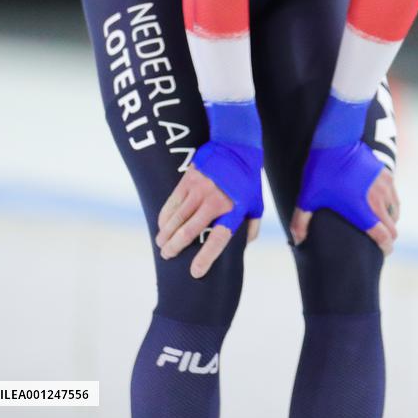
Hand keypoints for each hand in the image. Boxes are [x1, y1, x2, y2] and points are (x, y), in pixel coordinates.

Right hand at [156, 139, 262, 278]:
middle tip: (167, 256)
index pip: (218, 238)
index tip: (195, 272)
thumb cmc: (247, 178)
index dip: (206, 257)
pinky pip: (172, 202)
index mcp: (233, 209)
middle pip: (189, 231)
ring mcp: (199, 189)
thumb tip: (243, 246)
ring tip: (162, 244)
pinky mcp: (188, 179)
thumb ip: (252, 226)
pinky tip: (162, 225)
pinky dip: (165, 216)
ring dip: (166, 234)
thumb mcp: (256, 203)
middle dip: (175, 247)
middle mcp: (214, 200)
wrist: (236, 145)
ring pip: (177, 218)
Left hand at [290, 141, 399, 255]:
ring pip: (396, 211)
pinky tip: (379, 202)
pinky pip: (394, 195)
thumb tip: (297, 241)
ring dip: (390, 219)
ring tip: (378, 221)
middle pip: (393, 227)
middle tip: (378, 240)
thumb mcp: (307, 197)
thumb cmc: (321, 170)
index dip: (385, 249)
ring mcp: (384, 186)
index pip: (384, 237)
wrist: (337, 140)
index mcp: (362, 211)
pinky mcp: (386, 174)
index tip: (382, 252)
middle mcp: (378, 201)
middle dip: (388, 237)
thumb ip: (300, 222)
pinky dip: (390, 203)